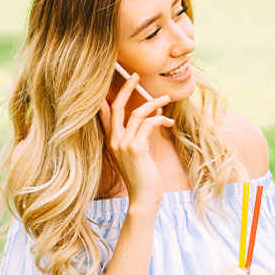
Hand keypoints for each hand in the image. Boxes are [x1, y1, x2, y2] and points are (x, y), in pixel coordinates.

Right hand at [99, 72, 172, 213]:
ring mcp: (123, 144)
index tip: (118, 81)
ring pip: (136, 113)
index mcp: (111, 141)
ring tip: (165, 98)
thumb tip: (150, 118)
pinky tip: (169, 121)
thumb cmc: (143, 177)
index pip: (105, 113)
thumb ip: (138, 136)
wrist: (143, 198)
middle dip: (126, 88)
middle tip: (136, 75)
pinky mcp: (135, 148)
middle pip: (116, 106)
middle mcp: (114, 141)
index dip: (109, 96)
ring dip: (153, 103)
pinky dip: (160, 119)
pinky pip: (148, 124)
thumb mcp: (137, 154)